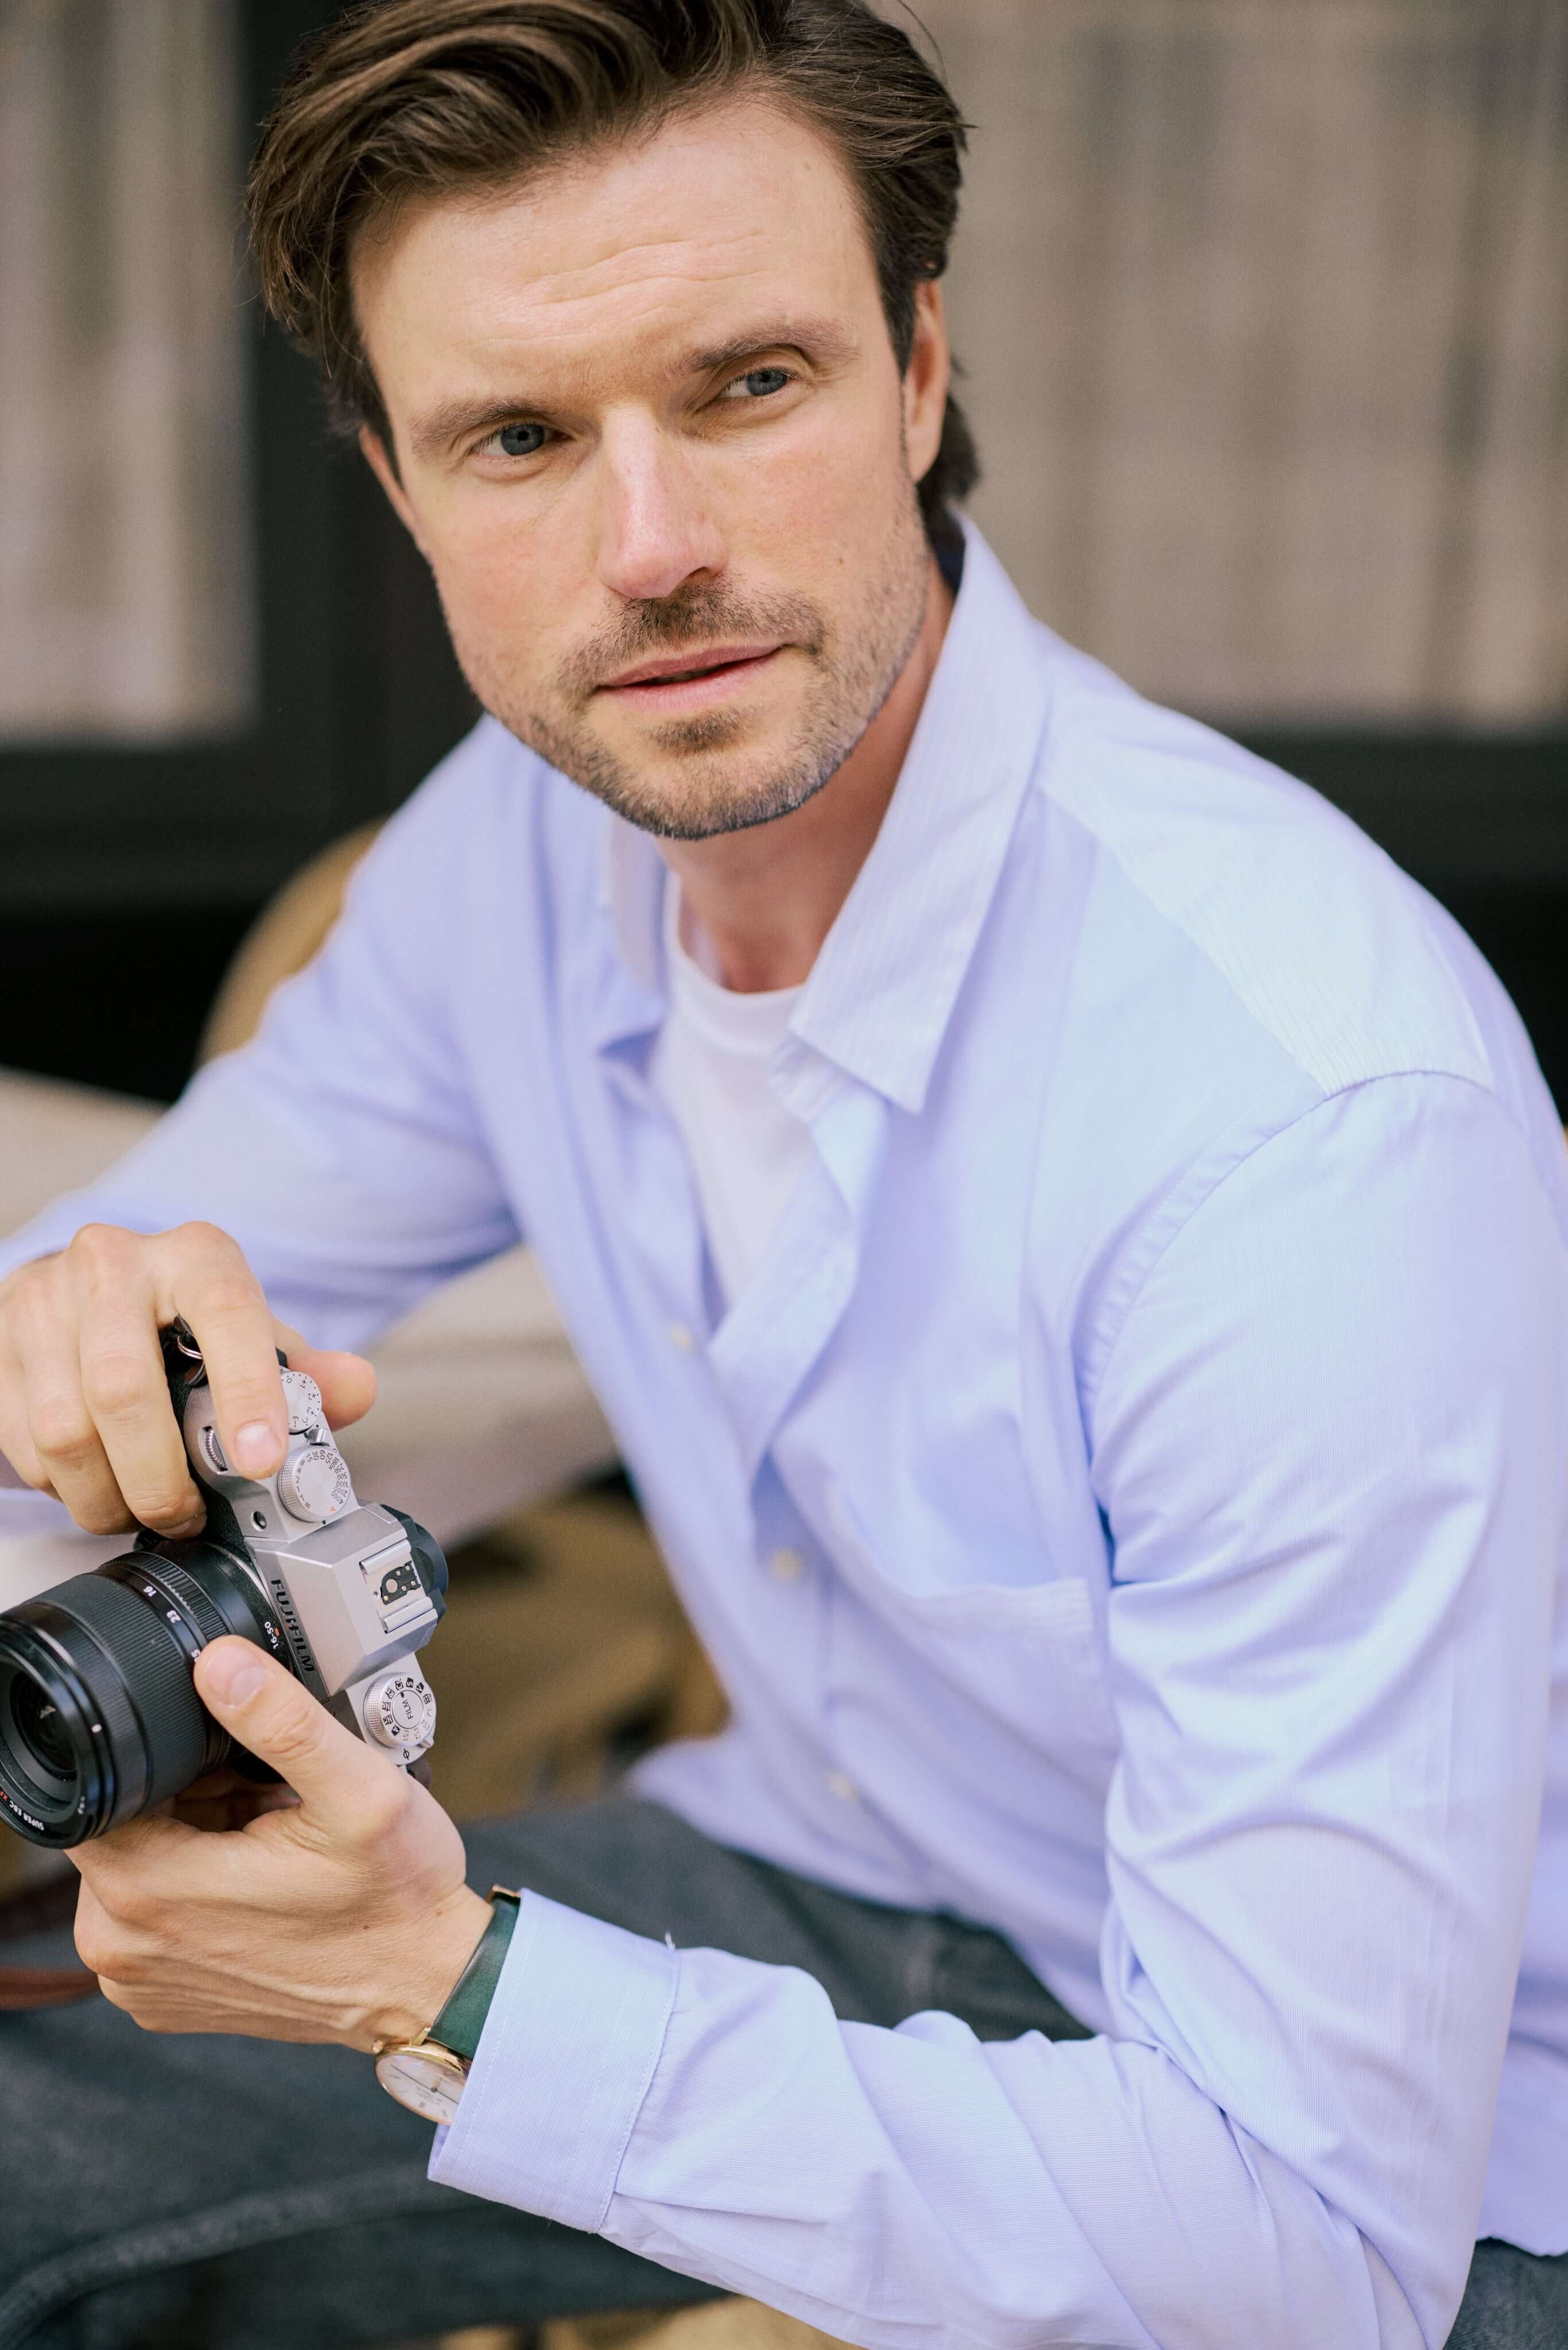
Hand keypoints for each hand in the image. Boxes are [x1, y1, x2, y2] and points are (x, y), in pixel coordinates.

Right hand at [0, 1222, 375, 1537]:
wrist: (94, 1291)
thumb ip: (308, 1373)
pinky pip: (22, 1440)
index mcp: (195, 1256)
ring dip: (107, 1495)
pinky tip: (96, 1484)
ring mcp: (45, 1298)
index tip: (261, 1461)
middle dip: (159, 1478)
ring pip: (64, 1425)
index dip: (247, 1392)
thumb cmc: (184, 1321)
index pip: (227, 1312)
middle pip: (123, 1389)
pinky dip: (63, 1485)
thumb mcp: (255, 1337)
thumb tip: (353, 1391)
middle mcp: (113, 1262)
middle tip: (187, 1516)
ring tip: (141, 1509)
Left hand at [70, 1638, 490, 2047]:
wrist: (425, 1985)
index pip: (99, 1793)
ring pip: (138, 1863)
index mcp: (148, 1894)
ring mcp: (139, 1980)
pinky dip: (198, 1885)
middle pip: (120, 1826)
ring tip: (268, 1839)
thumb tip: (220, 1663)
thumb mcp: (356, 1789)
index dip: (162, 1761)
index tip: (231, 1767)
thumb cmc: (395, 1897)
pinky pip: (153, 1913)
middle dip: (185, 1797)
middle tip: (265, 1802)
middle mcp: (121, 1948)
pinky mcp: (160, 1997)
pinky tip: (259, 1879)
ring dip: (193, 1837)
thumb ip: (281, 1720)